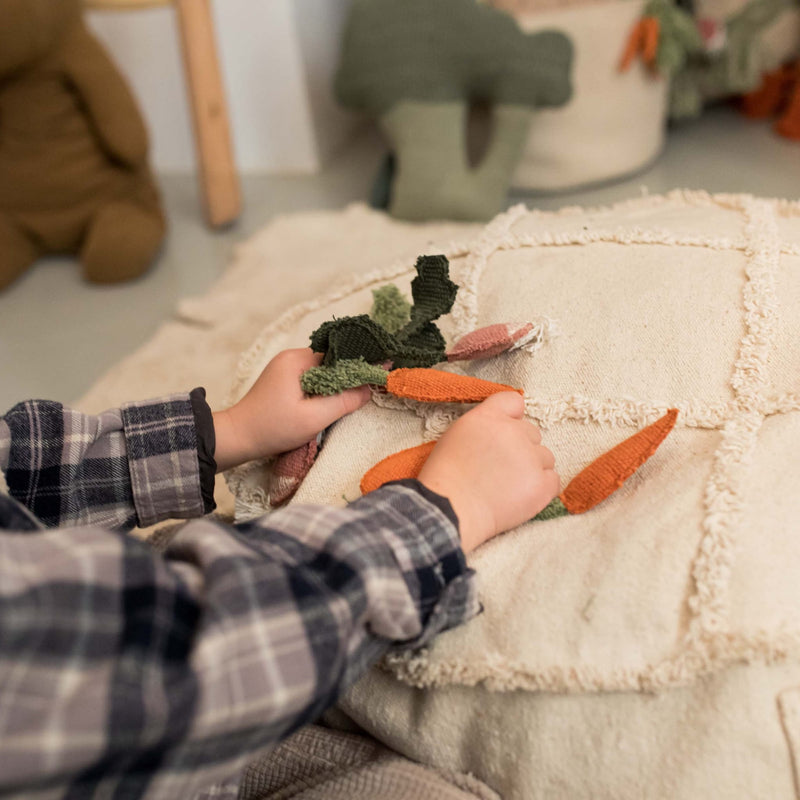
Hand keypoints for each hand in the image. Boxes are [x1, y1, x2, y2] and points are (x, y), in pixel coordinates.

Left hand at [212, 349, 370, 471]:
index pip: (338, 356)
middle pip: (331, 362)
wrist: (237, 437)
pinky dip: (324, 388)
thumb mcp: (313, 418)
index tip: (382, 371)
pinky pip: (312, 378)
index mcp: (297, 360)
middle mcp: (291, 357)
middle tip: (372, 387)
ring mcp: (285, 368)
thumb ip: (344, 401)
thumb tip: (370, 387)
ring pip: (322, 371)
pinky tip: (334, 400)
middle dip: (350, 374)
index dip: (359, 365)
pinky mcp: (283, 380)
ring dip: (337, 383)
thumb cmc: (273, 428)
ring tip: (356, 395)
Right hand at [417, 392, 558, 552]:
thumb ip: (483, 425)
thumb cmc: (446, 478)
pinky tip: (520, 496)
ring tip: (507, 486)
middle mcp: (513, 432)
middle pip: (532, 432)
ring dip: (532, 469)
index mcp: (488, 417)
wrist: (450, 510)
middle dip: (520, 448)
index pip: (514, 401)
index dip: (512, 417)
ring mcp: (530, 458)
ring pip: (545, 457)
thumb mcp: (456, 436)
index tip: (505, 433)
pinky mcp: (541, 484)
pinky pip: (553, 480)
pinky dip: (541, 488)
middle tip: (499, 469)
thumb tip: (503, 428)